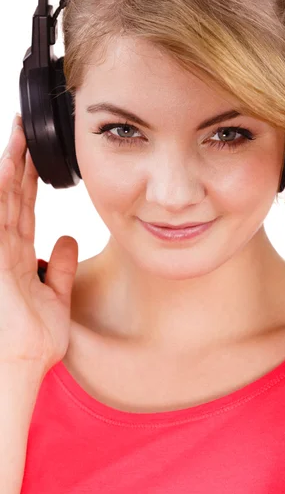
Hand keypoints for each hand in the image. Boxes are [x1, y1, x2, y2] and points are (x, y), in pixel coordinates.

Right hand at [0, 114, 78, 373]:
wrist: (24, 363)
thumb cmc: (35, 338)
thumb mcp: (57, 296)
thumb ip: (62, 266)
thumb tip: (69, 239)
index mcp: (20, 255)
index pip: (24, 208)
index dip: (28, 180)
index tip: (36, 156)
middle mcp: (6, 248)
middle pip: (13, 196)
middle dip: (18, 163)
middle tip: (24, 130)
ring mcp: (0, 251)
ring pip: (4, 200)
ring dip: (10, 167)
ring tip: (17, 136)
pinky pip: (1, 219)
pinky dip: (3, 193)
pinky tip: (9, 168)